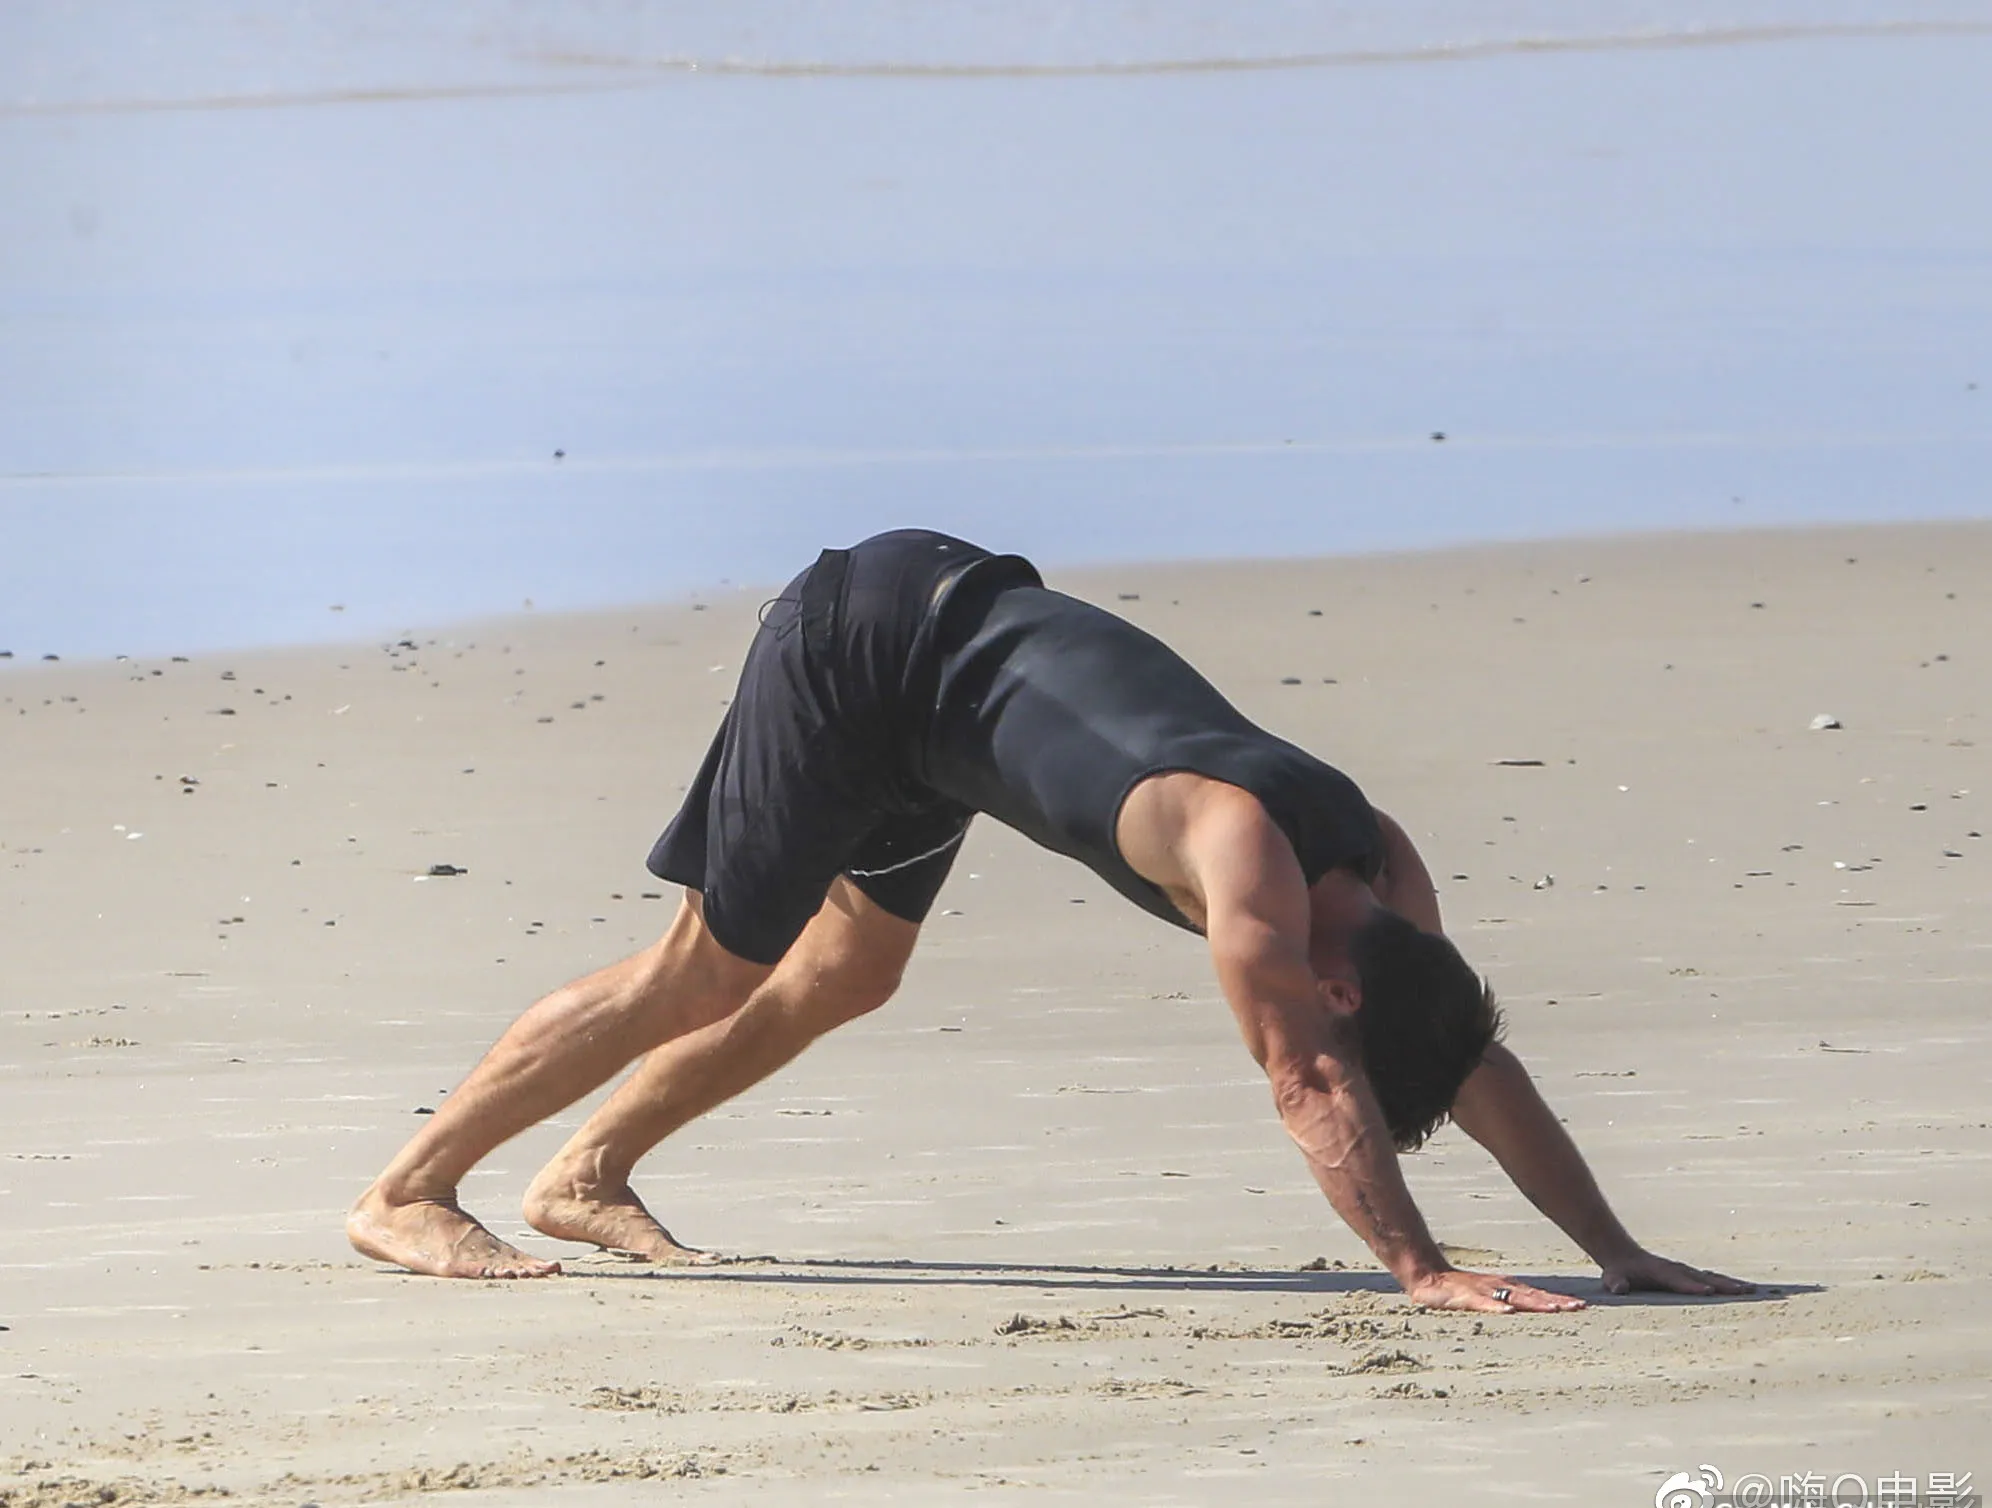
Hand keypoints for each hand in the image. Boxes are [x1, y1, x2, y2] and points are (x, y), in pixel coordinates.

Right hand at [1403, 1267, 1585, 1313]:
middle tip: (1580, 1307)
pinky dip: (1496, 1307)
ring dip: (1535, 1303)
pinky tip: (1508, 1311)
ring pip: (1514, 1298)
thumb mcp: (1487, 1297)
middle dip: (1557, 1302)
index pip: (1538, 1295)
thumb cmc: (1458, 1290)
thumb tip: (1527, 1311)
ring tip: (1554, 1309)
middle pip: (1533, 1296)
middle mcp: (1499, 1288)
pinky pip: (1483, 1304)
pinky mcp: (1466, 1298)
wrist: (1428, 1277)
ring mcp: (1484, 1292)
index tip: (1582, 1306)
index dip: (1560, 1301)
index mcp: (1506, 1288)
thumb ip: (1505, 1302)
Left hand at [1598, 1247, 1755, 1296]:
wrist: (1623, 1255)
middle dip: (1723, 1284)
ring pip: (1712, 1277)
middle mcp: (1677, 1269)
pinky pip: (1713, 1279)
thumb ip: (1616, 1283)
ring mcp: (1685, 1271)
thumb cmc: (1618, 1272)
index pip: (1678, 1280)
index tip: (1709, 1291)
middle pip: (1703, 1277)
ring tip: (1754, 1291)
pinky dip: (1729, 1284)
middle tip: (1745, 1291)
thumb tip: (1619, 1288)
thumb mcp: (1612, 1278)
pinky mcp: (1690, 1275)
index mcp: (1660, 1272)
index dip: (1692, 1286)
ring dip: (1732, 1284)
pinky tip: (1746, 1290)